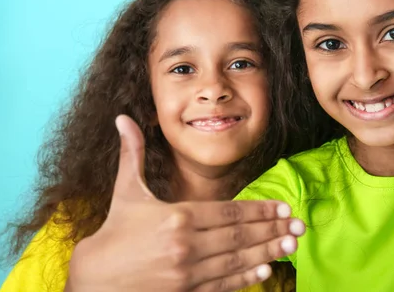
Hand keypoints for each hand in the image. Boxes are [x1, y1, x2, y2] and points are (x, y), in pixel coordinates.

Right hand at [66, 115, 303, 291]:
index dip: (259, 210)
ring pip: (236, 259)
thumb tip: (122, 118)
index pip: (230, 211)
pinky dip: (246, 277)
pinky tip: (266, 270)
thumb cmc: (114, 232)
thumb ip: (131, 154)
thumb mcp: (125, 191)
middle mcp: (186, 246)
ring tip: (291, 245)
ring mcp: (187, 273)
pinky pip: (223, 285)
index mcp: (177, 217)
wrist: (94, 279)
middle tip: (299, 226)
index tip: (283, 207)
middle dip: (273, 229)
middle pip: (239, 235)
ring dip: (267, 251)